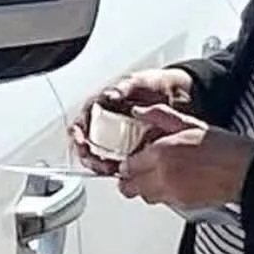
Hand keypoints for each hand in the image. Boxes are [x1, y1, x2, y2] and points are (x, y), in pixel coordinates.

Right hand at [70, 67, 193, 174]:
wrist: (176, 95)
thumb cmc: (153, 85)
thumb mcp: (139, 81)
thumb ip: (124, 87)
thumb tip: (110, 95)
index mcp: (101, 106)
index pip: (81, 122)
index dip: (77, 132)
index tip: (80, 140)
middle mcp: (106, 124)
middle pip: (87, 144)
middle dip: (88, 155)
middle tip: (96, 161)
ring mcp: (118, 138)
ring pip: (101, 156)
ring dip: (101, 166)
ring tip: (110, 169)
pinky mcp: (131, 150)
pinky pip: (120, 163)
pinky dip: (119, 170)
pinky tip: (124, 172)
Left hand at [116, 104, 253, 213]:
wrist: (246, 171)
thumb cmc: (225, 147)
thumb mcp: (190, 123)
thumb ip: (160, 116)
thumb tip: (140, 112)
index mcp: (162, 153)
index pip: (128, 165)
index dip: (127, 161)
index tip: (131, 158)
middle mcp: (163, 176)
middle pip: (129, 186)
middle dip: (128, 179)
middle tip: (133, 172)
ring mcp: (172, 193)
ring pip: (144, 196)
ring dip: (143, 188)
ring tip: (153, 177)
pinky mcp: (183, 205)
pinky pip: (162, 202)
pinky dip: (161, 194)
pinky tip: (171, 183)